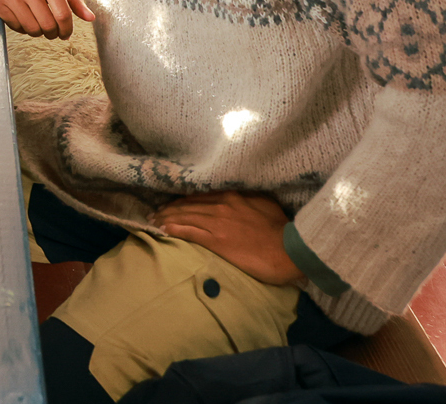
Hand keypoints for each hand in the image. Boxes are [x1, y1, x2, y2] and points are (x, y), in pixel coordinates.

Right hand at [0, 0, 94, 38]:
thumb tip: (91, 17)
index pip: (63, 14)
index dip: (67, 29)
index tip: (66, 33)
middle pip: (48, 25)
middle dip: (53, 33)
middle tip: (52, 31)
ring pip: (32, 29)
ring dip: (38, 32)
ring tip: (37, 23)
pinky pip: (16, 28)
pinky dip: (22, 28)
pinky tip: (23, 18)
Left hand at [149, 192, 302, 287]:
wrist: (291, 250)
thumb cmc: (282, 231)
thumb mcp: (266, 206)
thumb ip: (248, 200)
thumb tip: (239, 199)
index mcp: (233, 196)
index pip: (200, 196)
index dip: (184, 200)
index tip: (172, 203)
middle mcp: (222, 205)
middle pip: (188, 204)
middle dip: (169, 208)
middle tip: (155, 213)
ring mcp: (218, 222)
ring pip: (185, 216)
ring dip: (166, 218)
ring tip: (154, 221)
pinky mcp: (217, 240)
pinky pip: (189, 232)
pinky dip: (174, 229)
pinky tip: (163, 230)